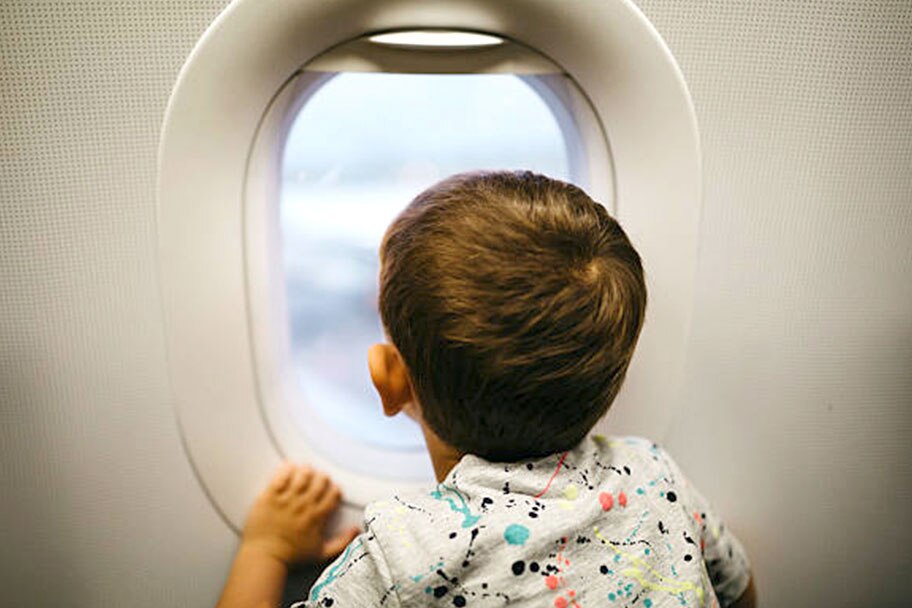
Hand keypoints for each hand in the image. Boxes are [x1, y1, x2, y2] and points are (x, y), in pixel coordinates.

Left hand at [240, 462, 360, 565]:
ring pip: (302, 475)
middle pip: (320, 480)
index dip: (334, 489)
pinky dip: (287, 469)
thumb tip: (356, 531)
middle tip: (318, 479)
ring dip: (306, 471)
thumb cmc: (291, 557)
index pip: (333, 493)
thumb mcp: (321, 554)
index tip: (330, 490)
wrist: (264, 557)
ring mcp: (286, 500)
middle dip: (322, 477)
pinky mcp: (270, 496)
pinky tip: (289, 469)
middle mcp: (304, 506)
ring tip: (304, 472)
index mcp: (317, 517)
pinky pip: (281, 476)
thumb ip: (342, 542)